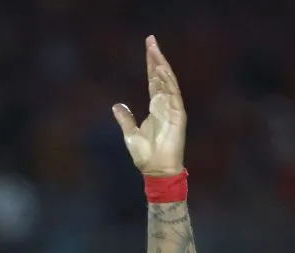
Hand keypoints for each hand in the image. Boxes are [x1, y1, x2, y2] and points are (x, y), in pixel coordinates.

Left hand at [112, 36, 185, 176]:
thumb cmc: (146, 155)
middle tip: (150, 40)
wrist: (156, 170)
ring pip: (168, 82)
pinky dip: (168, 82)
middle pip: (161, 76)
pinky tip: (161, 69)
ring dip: (161, 65)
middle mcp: (166, 105)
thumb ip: (125, 119)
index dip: (150, 65)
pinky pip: (173, 94)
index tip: (148, 48)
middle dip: (156, 58)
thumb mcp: (130, 134)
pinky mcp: (178, 115)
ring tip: (154, 50)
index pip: (153, 81)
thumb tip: (116, 106)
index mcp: (156, 108)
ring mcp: (173, 109)